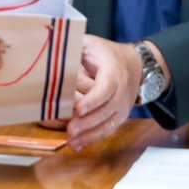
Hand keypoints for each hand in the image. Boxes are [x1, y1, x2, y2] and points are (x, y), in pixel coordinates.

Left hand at [65, 36, 143, 152]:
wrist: (135, 66)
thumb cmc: (107, 54)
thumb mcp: (91, 43)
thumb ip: (74, 45)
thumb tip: (53, 49)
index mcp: (114, 72)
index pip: (105, 89)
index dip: (92, 100)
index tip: (78, 109)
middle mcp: (121, 92)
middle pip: (105, 111)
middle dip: (87, 122)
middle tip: (70, 129)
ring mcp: (122, 107)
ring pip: (107, 124)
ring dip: (89, 134)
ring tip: (72, 140)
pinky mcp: (119, 117)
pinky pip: (107, 131)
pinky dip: (93, 139)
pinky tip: (78, 145)